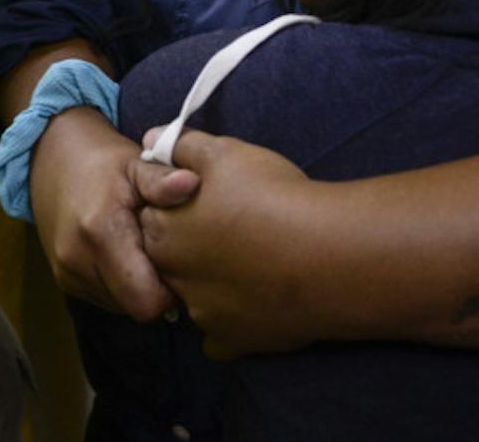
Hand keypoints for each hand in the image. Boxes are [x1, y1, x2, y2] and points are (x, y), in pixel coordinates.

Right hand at [29, 107, 177, 321]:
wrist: (54, 158)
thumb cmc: (105, 162)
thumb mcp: (137, 164)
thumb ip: (162, 180)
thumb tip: (192, 183)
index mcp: (100, 232)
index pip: (147, 300)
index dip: (171, 288)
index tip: (180, 258)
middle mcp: (77, 260)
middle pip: (135, 308)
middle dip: (157, 290)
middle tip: (166, 255)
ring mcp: (67, 273)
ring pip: (121, 307)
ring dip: (138, 288)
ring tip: (145, 250)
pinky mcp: (63, 279)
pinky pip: (105, 299)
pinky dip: (121, 285)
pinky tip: (127, 255)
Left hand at [139, 129, 321, 357]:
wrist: (327, 255)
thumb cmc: (272, 197)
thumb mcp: (224, 153)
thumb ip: (182, 145)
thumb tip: (151, 138)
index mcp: (165, 231)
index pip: (151, 218)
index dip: (175, 208)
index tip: (204, 203)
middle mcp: (175, 277)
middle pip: (167, 261)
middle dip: (187, 248)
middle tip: (227, 232)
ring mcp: (203, 314)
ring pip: (192, 298)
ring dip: (208, 285)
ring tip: (246, 264)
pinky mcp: (233, 340)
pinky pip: (220, 337)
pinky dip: (230, 323)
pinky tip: (252, 301)